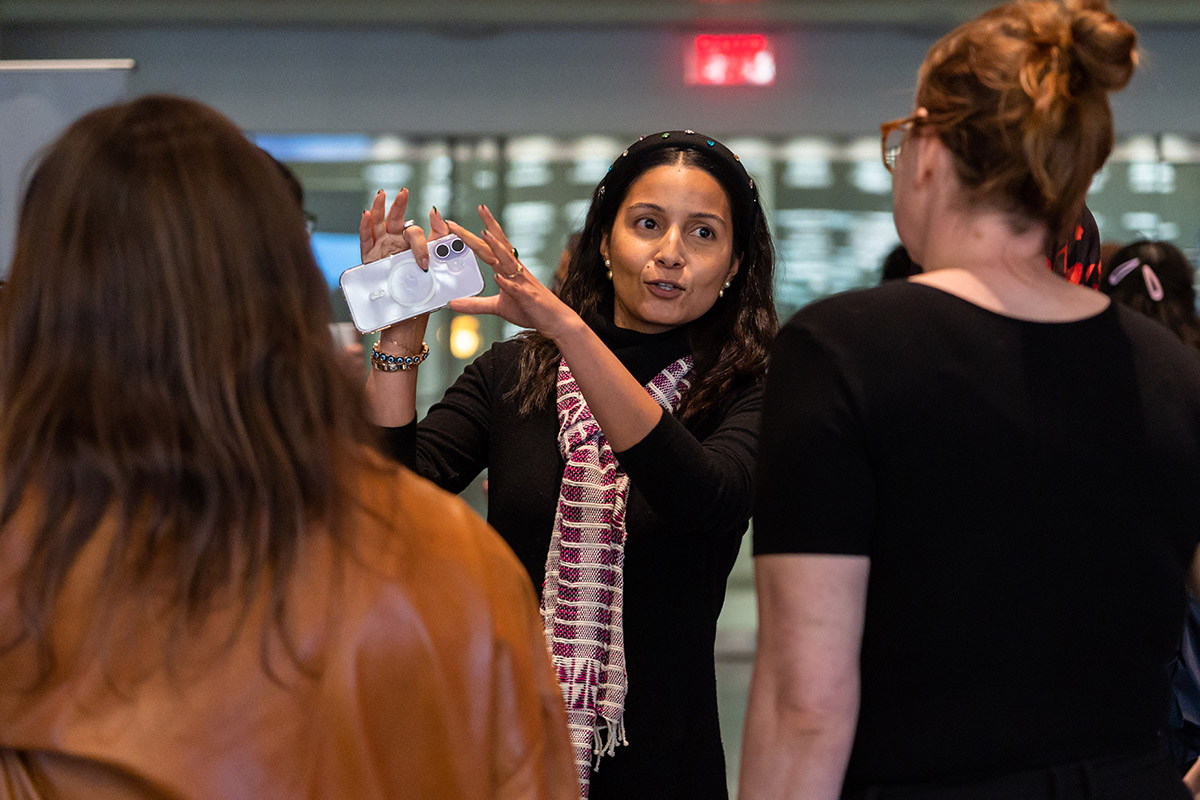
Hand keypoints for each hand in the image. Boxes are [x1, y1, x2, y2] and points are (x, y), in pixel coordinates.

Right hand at [359, 188, 433, 350]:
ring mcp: (381, 252)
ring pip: (378, 226)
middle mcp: (395, 246)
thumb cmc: (422, 296)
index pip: (416, 234)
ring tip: (381, 194)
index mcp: (412, 247)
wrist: (407, 321)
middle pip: (396, 222)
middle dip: (399, 206)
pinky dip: (365, 228)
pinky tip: (366, 214)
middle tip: (404, 192)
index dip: (422, 242)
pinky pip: (365, 242)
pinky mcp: (369, 261)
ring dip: (379, 209)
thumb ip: (440, 245)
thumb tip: (441, 220)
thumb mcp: (436, 271)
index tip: (427, 252)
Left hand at [445, 205, 578, 340]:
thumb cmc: (529, 309)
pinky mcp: (527, 297)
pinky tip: (497, 277)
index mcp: (508, 269)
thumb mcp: (498, 307)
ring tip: (484, 233)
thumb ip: (476, 304)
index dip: (486, 226)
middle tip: (479, 207)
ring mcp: (522, 282)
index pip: (494, 244)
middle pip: (498, 245)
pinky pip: (515, 288)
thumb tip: (453, 303)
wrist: (555, 321)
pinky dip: (506, 283)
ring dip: (496, 247)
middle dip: (487, 227)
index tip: (478, 211)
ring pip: (507, 261)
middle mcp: (515, 270)